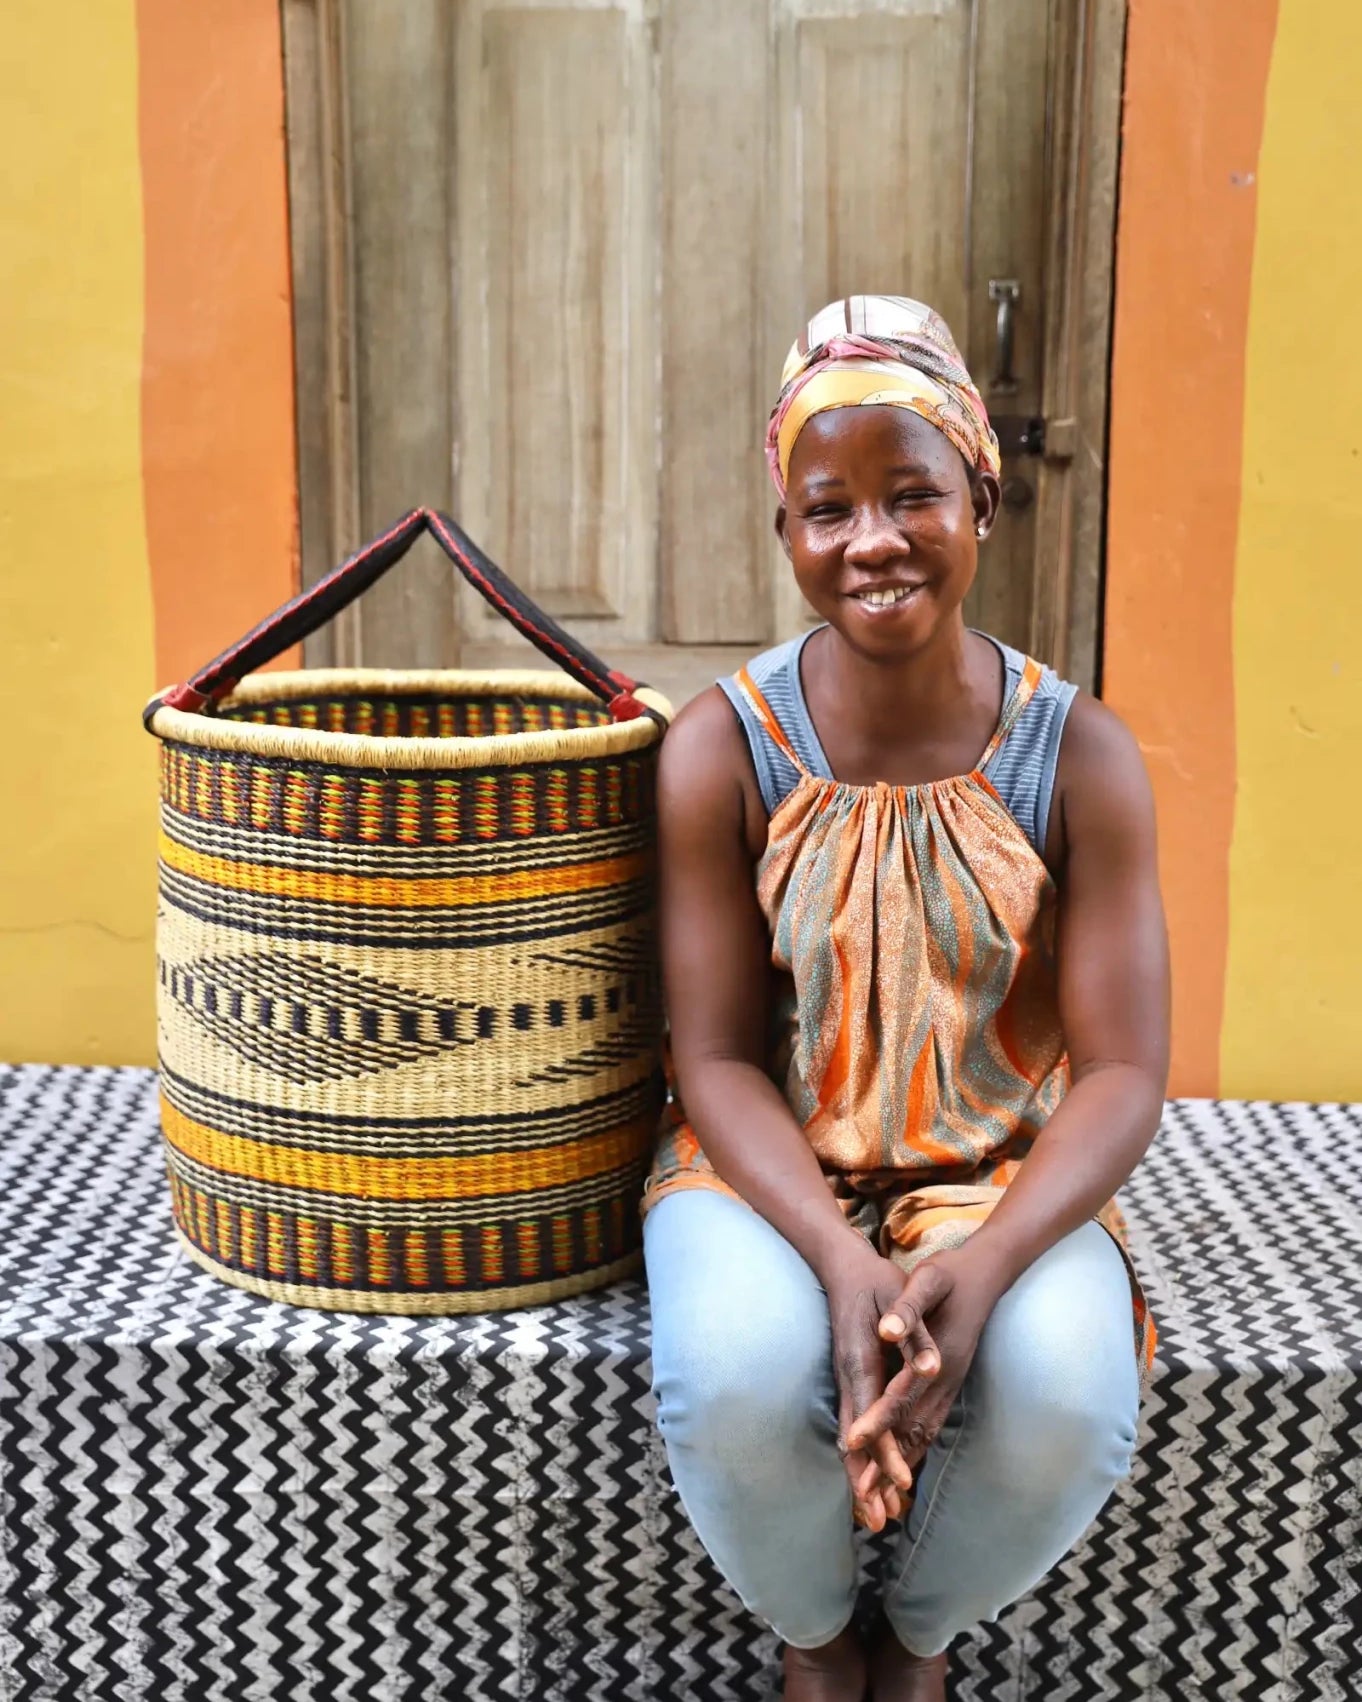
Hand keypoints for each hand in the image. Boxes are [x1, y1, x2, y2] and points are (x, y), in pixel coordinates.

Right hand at [820, 1240, 943, 1532]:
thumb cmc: (876, 1280)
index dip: (886, 1452)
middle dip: (867, 1481)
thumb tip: (929, 1366)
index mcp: (860, 1362)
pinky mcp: (853, 1380)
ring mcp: (848, 1381)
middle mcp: (850, 1378)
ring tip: (873, 1517)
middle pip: (856, 1440)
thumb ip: (914, 1333)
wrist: (842, 1265)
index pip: (873, 1416)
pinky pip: (858, 1426)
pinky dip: (865, 1456)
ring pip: (854, 1439)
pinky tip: (872, 1477)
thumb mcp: (901, 1296)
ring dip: (863, 1477)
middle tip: (877, 1523)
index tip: (900, 1483)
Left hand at [846, 1243, 1006, 1480]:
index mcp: (937, 1358)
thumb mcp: (928, 1279)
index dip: (877, 1421)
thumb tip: (887, 1330)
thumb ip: (908, 1308)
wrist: (987, 1276)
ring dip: (900, 1463)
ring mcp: (950, 1386)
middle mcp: (945, 1380)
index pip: (901, 1398)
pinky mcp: (951, 1386)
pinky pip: (930, 1427)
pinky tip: (901, 1465)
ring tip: (877, 1496)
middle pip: (912, 1428)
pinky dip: (914, 1450)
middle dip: (887, 1461)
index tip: (854, 1442)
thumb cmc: (952, 1276)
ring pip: (923, 1434)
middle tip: (862, 1493)